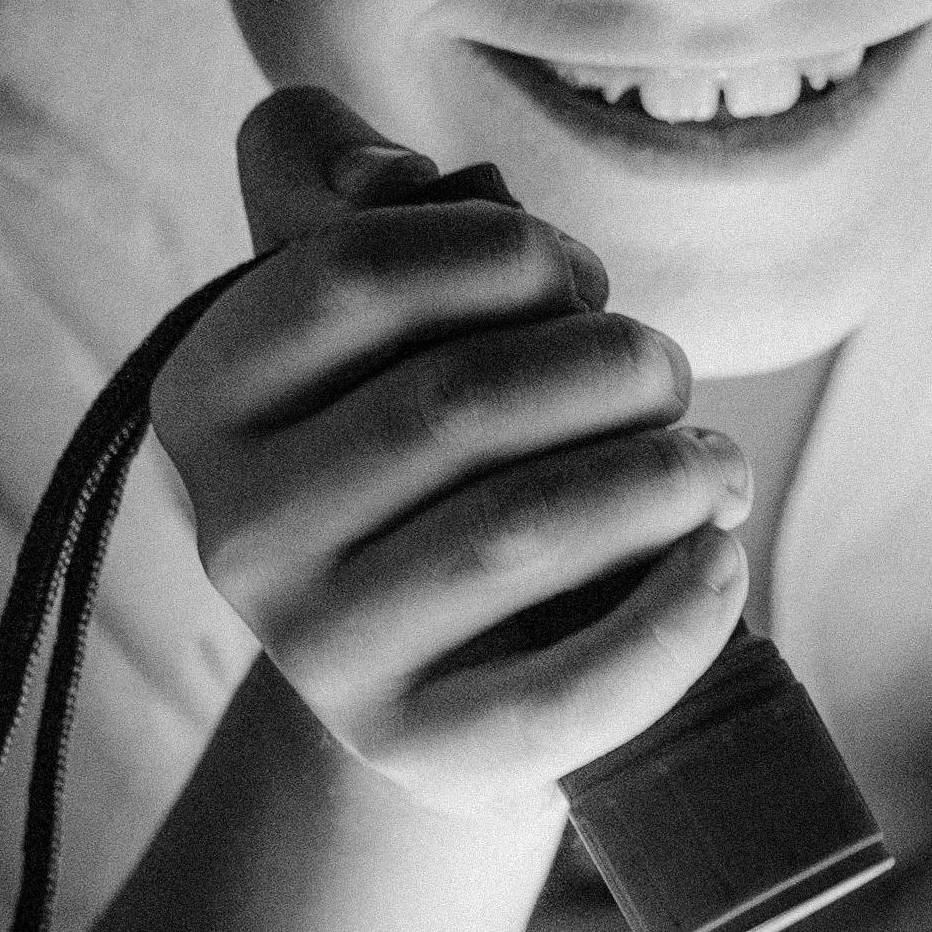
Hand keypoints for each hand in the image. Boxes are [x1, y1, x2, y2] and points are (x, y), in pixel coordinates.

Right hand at [152, 86, 750, 819]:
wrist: (444, 661)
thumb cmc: (433, 443)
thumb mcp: (369, 302)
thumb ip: (338, 183)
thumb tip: (384, 178)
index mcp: (210, 395)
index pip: (353, 272)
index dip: (508, 251)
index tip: (575, 279)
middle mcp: (237, 533)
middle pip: (458, 399)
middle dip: (610, 362)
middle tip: (663, 375)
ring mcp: (321, 657)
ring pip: (522, 529)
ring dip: (663, 473)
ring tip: (712, 465)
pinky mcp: (421, 753)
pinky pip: (572, 685)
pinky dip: (678, 612)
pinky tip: (721, 559)